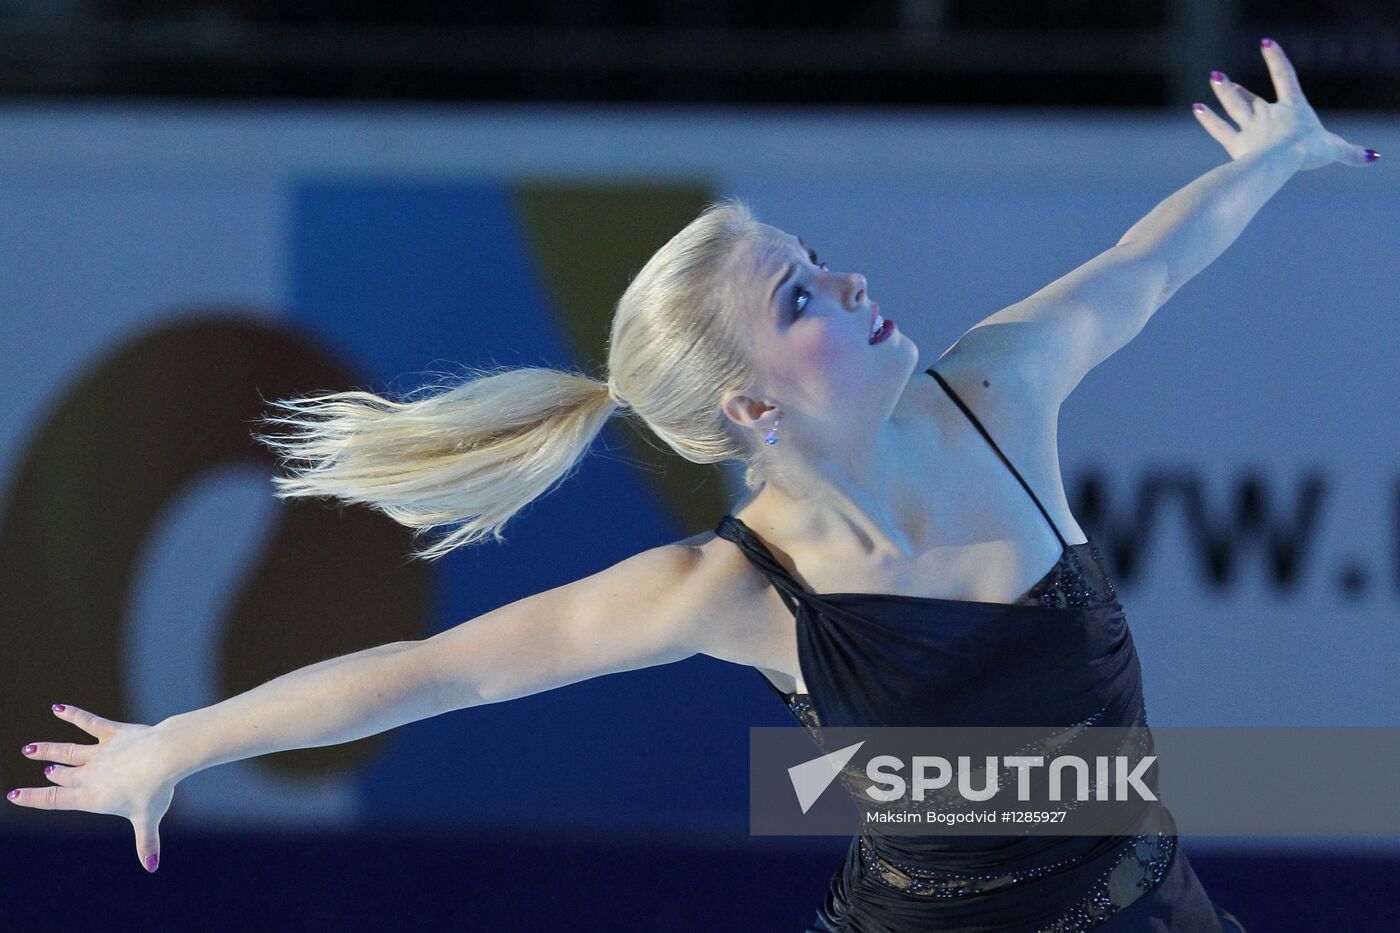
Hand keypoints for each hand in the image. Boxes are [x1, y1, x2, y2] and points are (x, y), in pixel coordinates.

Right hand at [8, 705, 176, 873]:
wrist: (165, 757)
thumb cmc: (155, 790)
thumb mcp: (148, 820)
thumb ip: (146, 843)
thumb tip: (151, 868)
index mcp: (91, 796)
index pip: (55, 800)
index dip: (33, 798)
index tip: (13, 795)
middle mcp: (90, 774)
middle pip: (62, 775)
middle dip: (50, 773)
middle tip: (40, 767)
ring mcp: (100, 752)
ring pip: (66, 751)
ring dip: (48, 750)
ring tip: (30, 749)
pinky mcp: (112, 733)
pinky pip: (88, 723)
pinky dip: (73, 715)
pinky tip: (58, 708)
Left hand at [1193, 39, 1379, 170]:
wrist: (1281, 160)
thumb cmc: (1308, 152)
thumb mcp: (1334, 150)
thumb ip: (1351, 153)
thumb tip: (1372, 157)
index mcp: (1292, 109)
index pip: (1285, 77)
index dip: (1276, 59)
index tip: (1266, 43)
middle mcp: (1268, 114)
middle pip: (1251, 99)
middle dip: (1238, 89)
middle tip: (1223, 78)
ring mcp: (1250, 128)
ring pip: (1233, 107)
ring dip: (1223, 93)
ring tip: (1214, 79)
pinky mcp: (1236, 143)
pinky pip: (1219, 128)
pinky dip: (1207, 118)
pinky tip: (1197, 108)